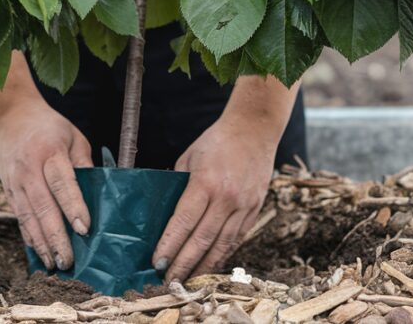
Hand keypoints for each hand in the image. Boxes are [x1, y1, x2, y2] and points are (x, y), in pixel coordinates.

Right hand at [0, 86, 92, 271]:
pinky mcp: (8, 190)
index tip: (85, 229)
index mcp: (49, 151)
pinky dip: (29, 237)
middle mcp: (28, 168)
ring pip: (28, 217)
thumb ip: (84, 164)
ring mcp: (15, 181)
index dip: (73, 206)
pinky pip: (19, 217)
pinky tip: (40, 253)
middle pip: (43, 207)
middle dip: (56, 236)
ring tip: (55, 264)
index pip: (62, 183)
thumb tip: (98, 194)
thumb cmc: (49, 126)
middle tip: (69, 261)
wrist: (10, 117)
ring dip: (41, 243)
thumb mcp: (73, 136)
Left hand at [152, 76, 297, 282]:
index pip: (183, 222)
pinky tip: (209, 266)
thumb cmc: (216, 141)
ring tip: (187, 282)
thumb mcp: (189, 157)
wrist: (255, 130)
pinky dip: (222, 255)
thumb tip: (161, 213)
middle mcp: (227, 198)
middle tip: (168, 282)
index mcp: (206, 182)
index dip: (169, 245)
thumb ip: (177, 185)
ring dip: (203, 267)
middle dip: (183, 264)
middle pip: (201, 240)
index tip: (157, 263)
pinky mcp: (255, 210)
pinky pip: (236, 239)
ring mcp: (244, 206)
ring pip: (221, 245)